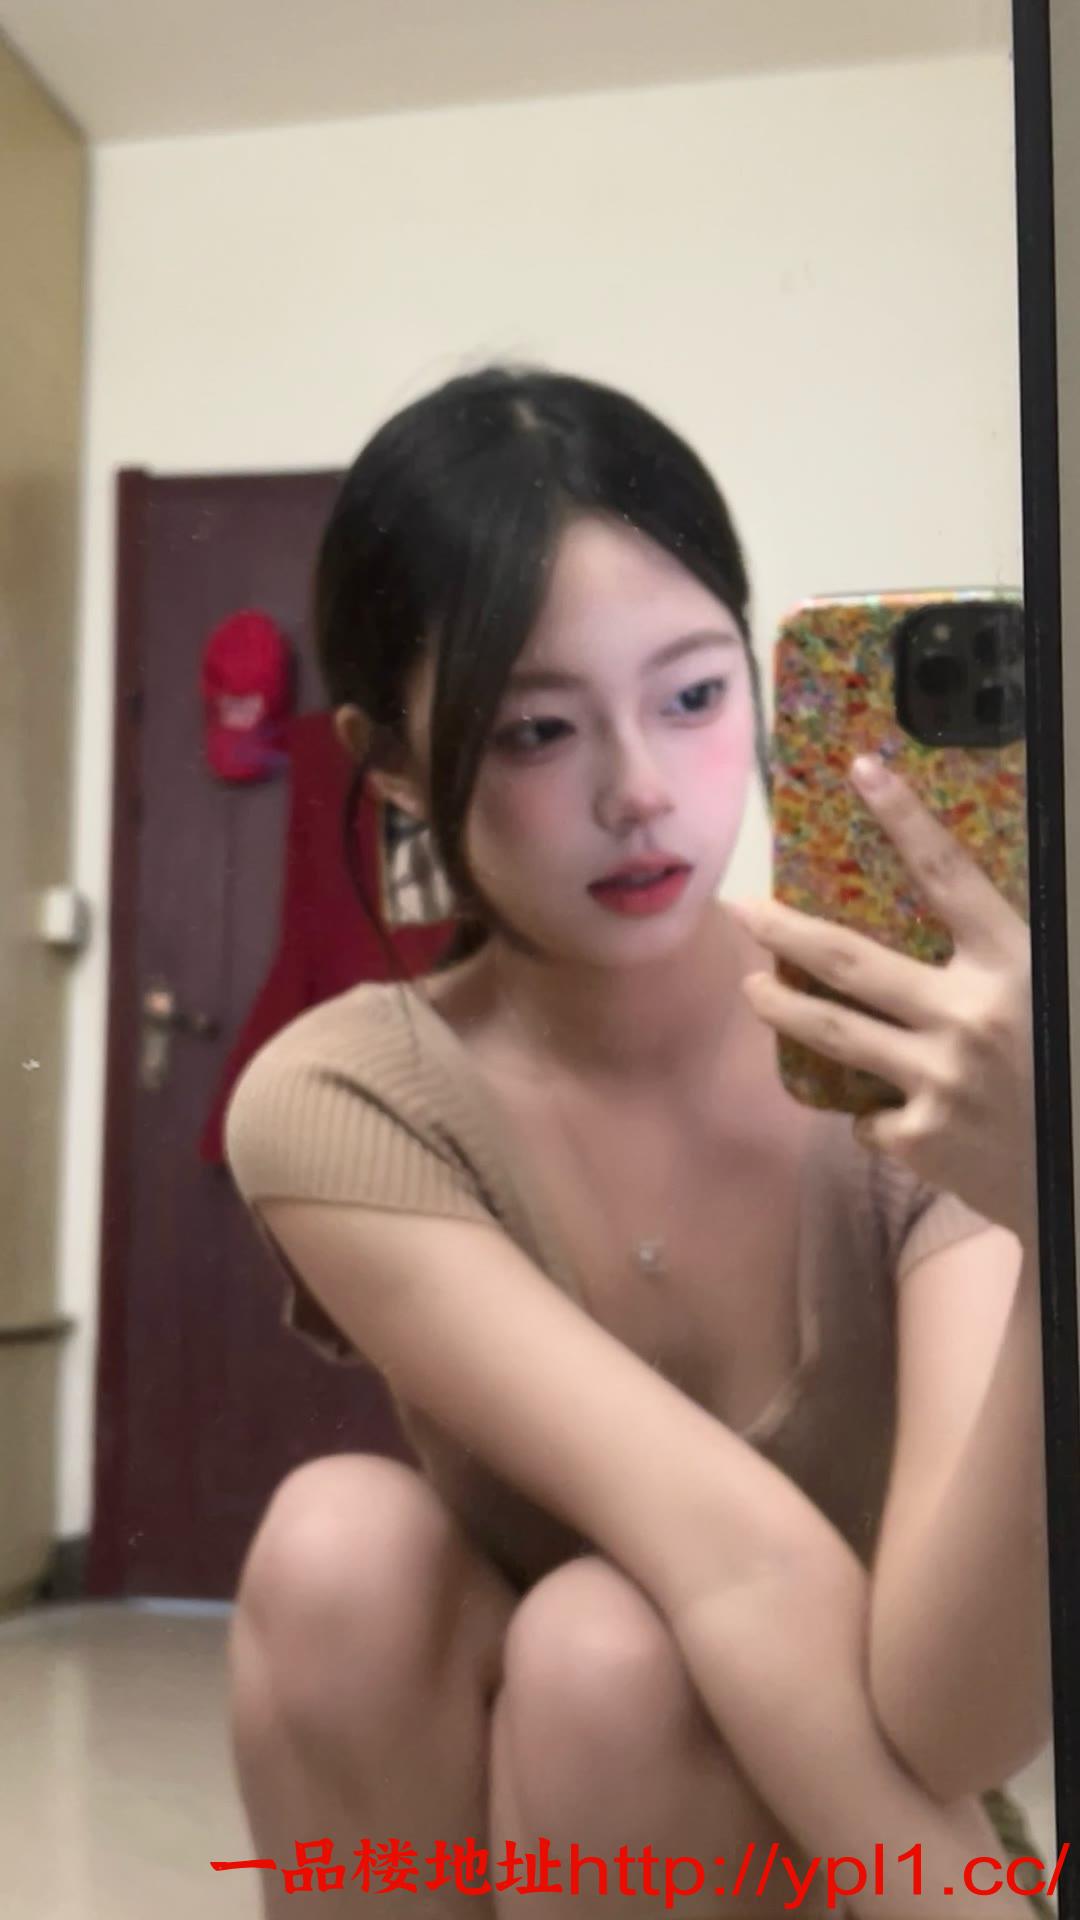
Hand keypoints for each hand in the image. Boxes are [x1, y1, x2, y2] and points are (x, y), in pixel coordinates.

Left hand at [731, 754, 1036, 1242]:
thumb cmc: (1066, 1071)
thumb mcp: (1052, 991)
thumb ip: (996, 957)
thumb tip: (944, 908)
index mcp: (1015, 965)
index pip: (949, 875)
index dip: (904, 818)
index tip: (863, 770)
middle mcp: (972, 1015)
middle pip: (850, 960)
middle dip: (783, 931)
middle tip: (742, 910)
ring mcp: (939, 1078)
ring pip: (832, 1032)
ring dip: (781, 1008)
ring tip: (754, 990)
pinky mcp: (922, 1136)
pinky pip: (867, 1112)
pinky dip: (873, 1109)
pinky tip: (897, 1113)